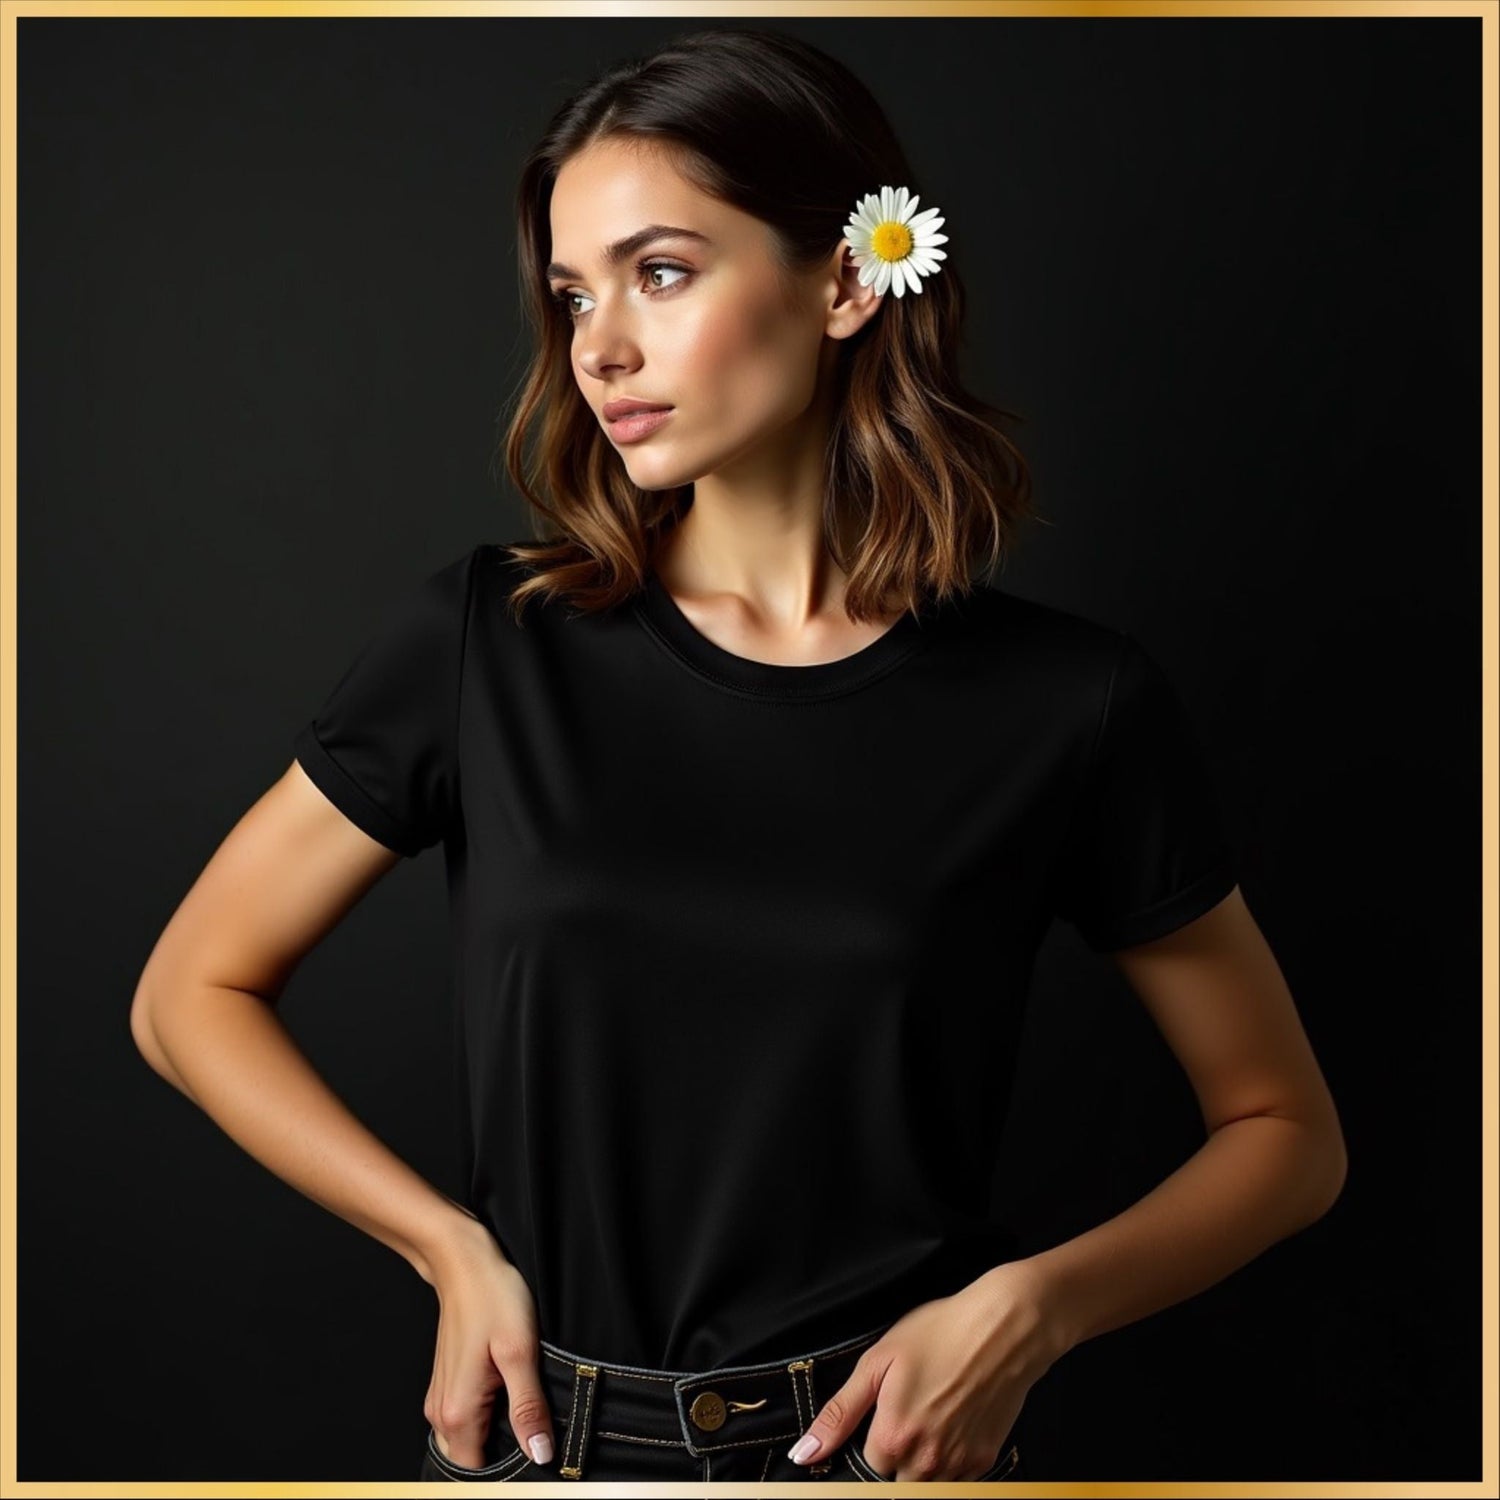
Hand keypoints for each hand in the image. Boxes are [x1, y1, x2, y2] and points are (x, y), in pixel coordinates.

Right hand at [423, 1215, 557, 1470]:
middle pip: (472, 1464)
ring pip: (467, 1444)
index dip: (510, 1475)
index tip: (538, 1461)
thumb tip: (541, 1454)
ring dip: (496, 1441)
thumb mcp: (520, 1351)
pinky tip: (510, 1400)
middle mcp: (441, 1413)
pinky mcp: (447, 1385)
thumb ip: (528, 1408)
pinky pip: (465, 1423)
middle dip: (503, 1462)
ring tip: (528, 1417)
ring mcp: (441, 1399)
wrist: (463, 1261)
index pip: (478, 1475)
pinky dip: (487, 1422)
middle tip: (537, 1436)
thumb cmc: (491, 1296)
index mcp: (459, 1412)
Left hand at [786, 1263, 1064, 1481]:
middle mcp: (926, 1462)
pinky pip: (957, 1479)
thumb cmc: (941, 1333)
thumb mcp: (879, 1362)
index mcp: (893, 1437)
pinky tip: (951, 1423)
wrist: (1005, 1328)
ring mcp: (959, 1465)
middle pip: (896, 1480)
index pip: (865, 1468)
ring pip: (925, 1484)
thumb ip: (839, 1412)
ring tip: (928, 1417)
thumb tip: (804, 1453)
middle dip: (894, 1455)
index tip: (877, 1423)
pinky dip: (949, 1462)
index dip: (867, 1444)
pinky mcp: (985, 1460)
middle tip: (906, 1414)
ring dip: (920, 1462)